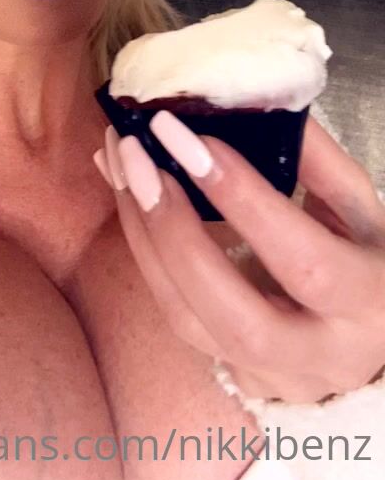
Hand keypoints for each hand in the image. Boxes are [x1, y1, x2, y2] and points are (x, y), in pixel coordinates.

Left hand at [94, 113, 384, 403]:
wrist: (378, 343)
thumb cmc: (369, 260)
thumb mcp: (361, 208)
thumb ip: (316, 159)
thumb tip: (253, 101)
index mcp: (368, 301)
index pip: (300, 260)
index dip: (241, 199)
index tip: (185, 137)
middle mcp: (322, 355)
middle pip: (233, 315)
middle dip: (173, 230)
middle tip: (134, 155)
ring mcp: (274, 378)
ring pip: (189, 323)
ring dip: (144, 238)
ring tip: (120, 166)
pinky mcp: (236, 378)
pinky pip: (179, 319)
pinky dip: (146, 256)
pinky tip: (129, 200)